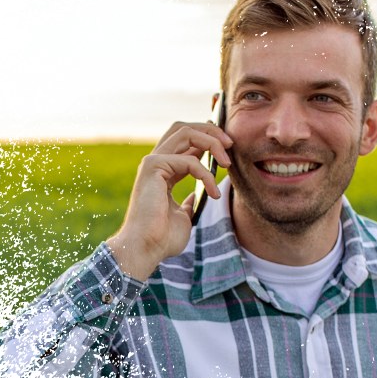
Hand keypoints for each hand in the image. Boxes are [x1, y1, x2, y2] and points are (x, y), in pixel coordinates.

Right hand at [105, 122, 232, 280]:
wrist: (146, 249)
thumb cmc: (162, 238)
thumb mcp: (182, 216)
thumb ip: (188, 202)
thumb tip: (196, 197)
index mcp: (162, 171)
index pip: (185, 141)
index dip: (207, 138)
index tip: (228, 148)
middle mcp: (156, 162)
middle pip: (184, 128)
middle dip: (210, 130)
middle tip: (230, 144)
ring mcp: (153, 162)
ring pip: (186, 133)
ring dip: (212, 142)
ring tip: (227, 162)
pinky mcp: (153, 166)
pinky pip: (189, 161)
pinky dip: (206, 175)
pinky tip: (213, 193)